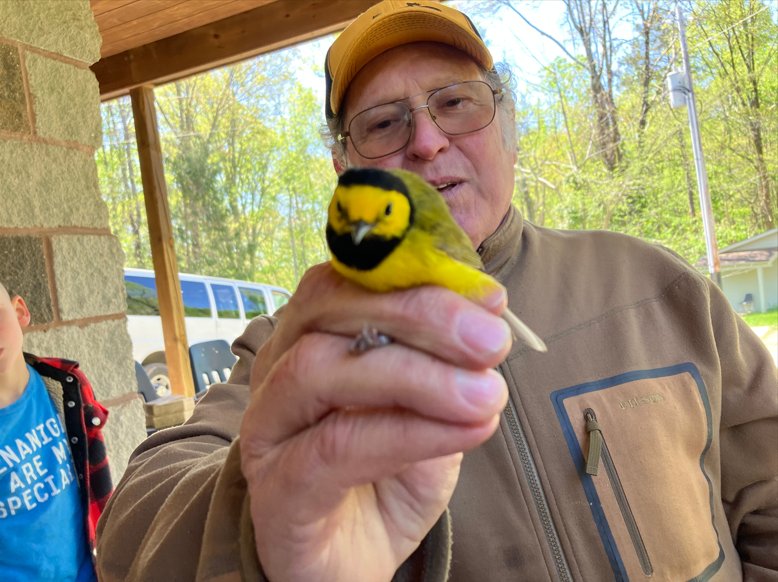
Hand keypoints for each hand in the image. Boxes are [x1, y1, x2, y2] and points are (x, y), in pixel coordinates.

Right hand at [239, 263, 510, 581]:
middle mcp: (280, 368)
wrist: (351, 557)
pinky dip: (405, 433)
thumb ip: (448, 358)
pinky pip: (331, 448)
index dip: (418, 275)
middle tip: (490, 341)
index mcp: (314, 335)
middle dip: (419, 314)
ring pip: (320, 371)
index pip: (350, 277)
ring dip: (416, 376)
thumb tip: (487, 304)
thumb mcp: (430, 404)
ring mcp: (269, 427)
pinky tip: (463, 432)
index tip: (490, 297)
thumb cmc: (388, 470)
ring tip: (485, 395)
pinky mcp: (276, 488)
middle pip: (329, 310)